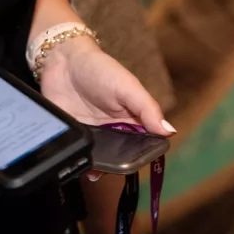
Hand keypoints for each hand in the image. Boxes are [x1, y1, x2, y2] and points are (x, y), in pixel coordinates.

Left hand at [38, 36, 175, 181]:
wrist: (63, 60)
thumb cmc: (101, 69)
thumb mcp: (127, 87)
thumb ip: (147, 108)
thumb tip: (170, 132)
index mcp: (132, 121)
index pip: (143, 145)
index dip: (143, 156)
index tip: (139, 166)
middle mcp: (113, 132)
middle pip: (119, 157)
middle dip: (116, 167)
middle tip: (111, 172)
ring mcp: (92, 136)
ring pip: (98, 159)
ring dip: (97, 167)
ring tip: (95, 172)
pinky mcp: (72, 137)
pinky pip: (77, 153)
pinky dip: (78, 161)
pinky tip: (78, 165)